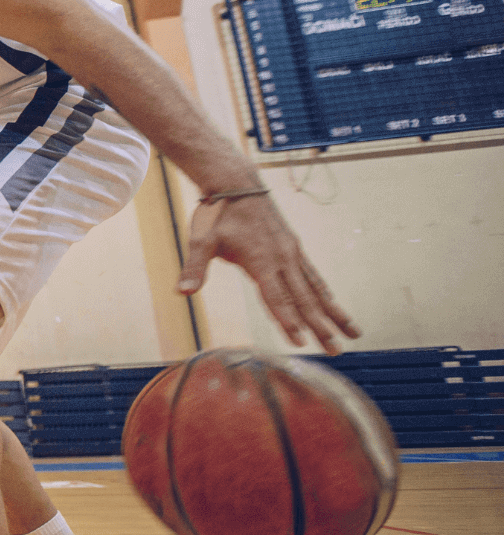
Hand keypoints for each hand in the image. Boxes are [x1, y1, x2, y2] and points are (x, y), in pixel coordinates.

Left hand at [178, 193, 359, 355]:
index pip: (276, 298)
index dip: (287, 321)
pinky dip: (325, 294)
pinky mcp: (294, 248)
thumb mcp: (201, 240)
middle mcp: (282, 258)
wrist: (236, 183)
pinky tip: (334, 306)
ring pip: (316, 289)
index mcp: (261, 261)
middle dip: (321, 326)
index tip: (300, 342)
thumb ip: (194, 267)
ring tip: (353, 333)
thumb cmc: (217, 213)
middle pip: (304, 299)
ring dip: (334, 312)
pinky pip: (313, 276)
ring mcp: (291, 253)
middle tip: (336, 351)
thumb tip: (182, 291)